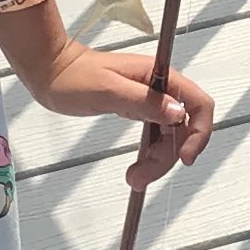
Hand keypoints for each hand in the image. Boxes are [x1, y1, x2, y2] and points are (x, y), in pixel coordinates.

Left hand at [10, 29, 216, 184]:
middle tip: (142, 178)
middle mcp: (160, 88)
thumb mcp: (108, 90)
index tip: (184, 157)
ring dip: (158, 160)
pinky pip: (155, 135)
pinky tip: (137, 167)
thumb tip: (179, 113)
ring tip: (135, 178)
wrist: (50, 71)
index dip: (199, 132)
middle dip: (168, 156)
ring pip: (169, 136)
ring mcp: (149, 99)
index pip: (198, 103)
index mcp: (159, 76)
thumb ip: (144, 101)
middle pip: (184, 127)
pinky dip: (150, 154)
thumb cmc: (73, 76)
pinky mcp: (137, 109)